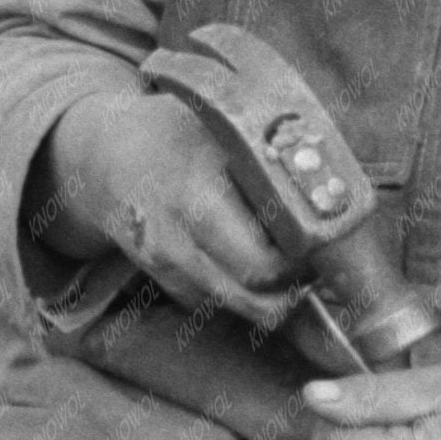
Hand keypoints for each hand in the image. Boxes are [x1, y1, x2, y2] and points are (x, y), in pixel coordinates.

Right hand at [42, 84, 296, 328]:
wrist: (108, 154)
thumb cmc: (180, 134)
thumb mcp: (226, 131)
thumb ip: (271, 164)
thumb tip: (332, 194)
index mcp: (199, 196)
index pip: (264, 264)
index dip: (302, 264)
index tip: (319, 245)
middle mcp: (178, 239)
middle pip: (255, 299)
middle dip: (291, 287)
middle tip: (308, 261)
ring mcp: (166, 264)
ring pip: (237, 307)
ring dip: (268, 294)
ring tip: (280, 258)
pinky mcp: (162, 278)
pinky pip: (212, 302)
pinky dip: (237, 290)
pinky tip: (241, 256)